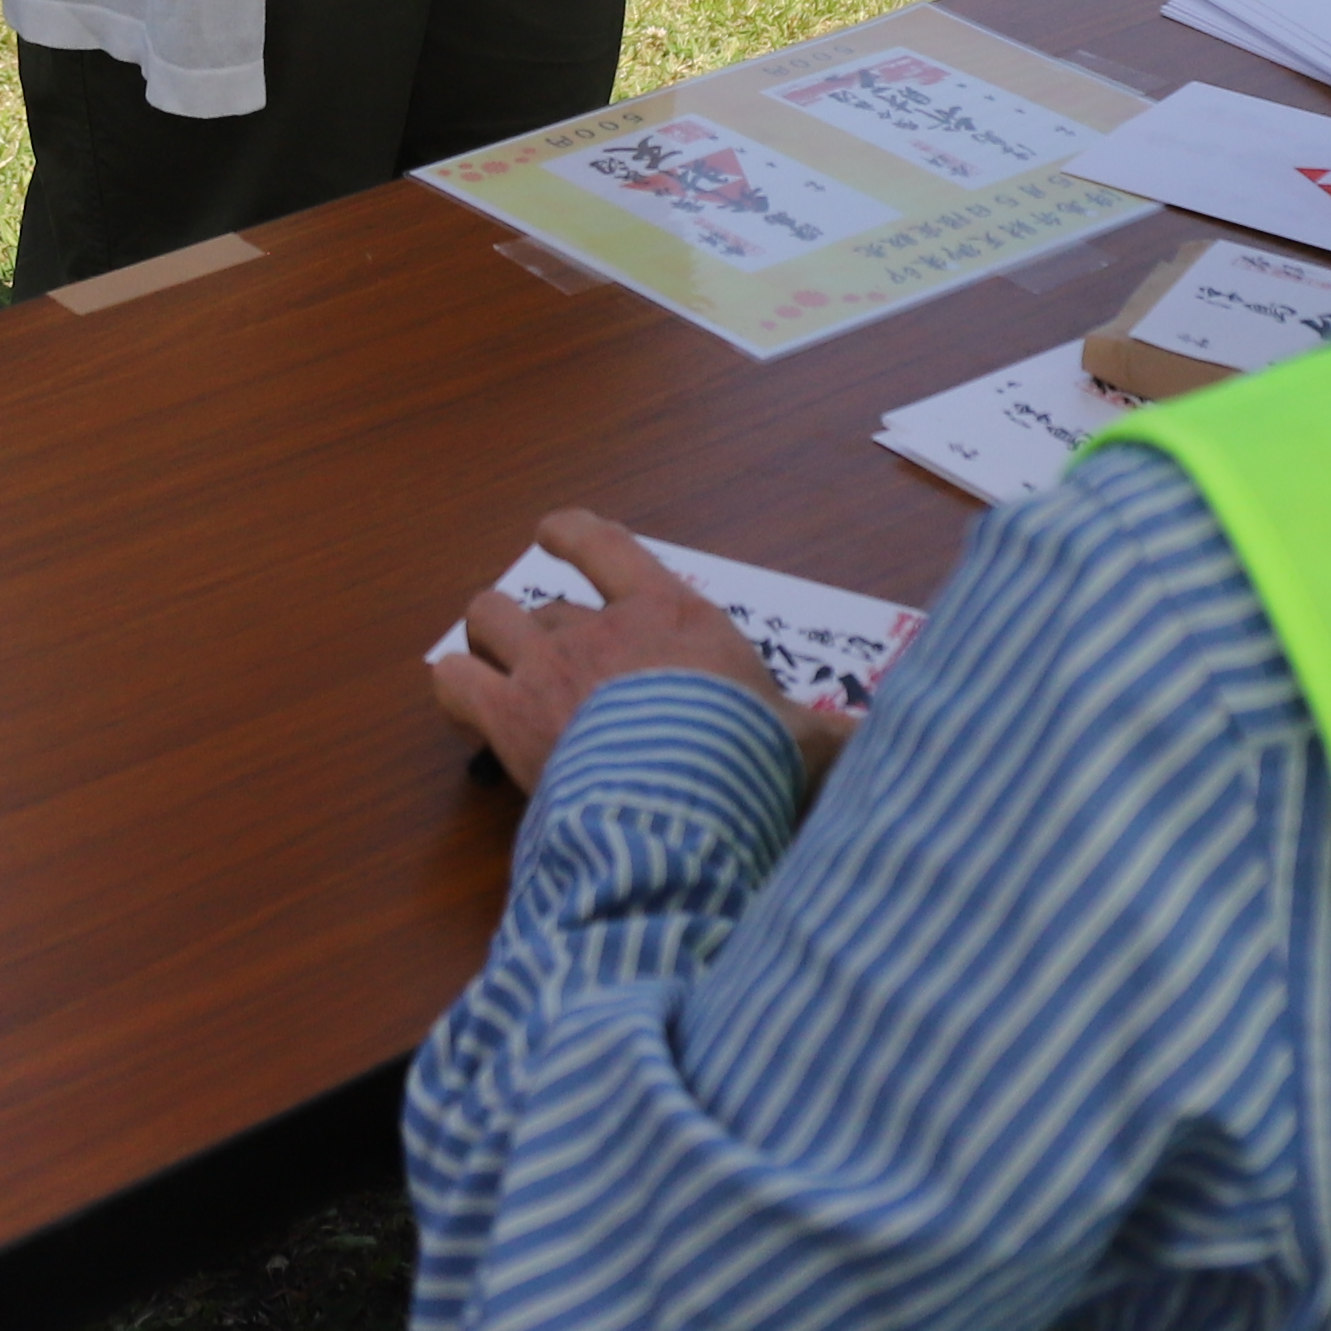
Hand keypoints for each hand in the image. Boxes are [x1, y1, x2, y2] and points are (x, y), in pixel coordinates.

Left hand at [428, 510, 838, 799]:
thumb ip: (830, 736)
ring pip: (488, 619)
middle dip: (536, 626)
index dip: (571, 532)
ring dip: (485, 638)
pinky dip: (453, 685)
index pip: (606, 546)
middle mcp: (600, 630)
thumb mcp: (802, 740)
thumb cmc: (745, 757)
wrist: (682, 799)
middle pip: (544, 604)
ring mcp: (547, 668)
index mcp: (669, 616)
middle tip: (543, 656)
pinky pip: (453, 680)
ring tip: (486, 662)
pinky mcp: (506, 716)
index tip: (552, 531)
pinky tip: (460, 699)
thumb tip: (877, 743)